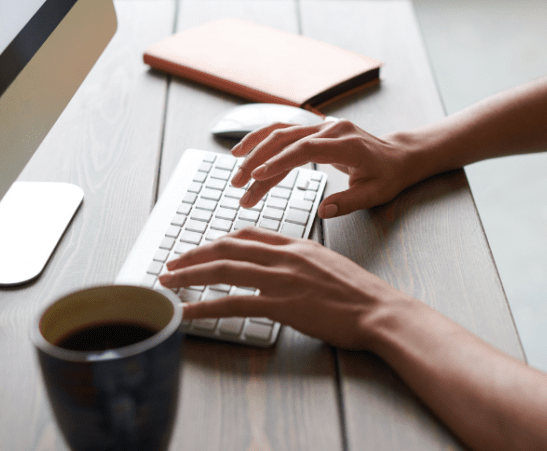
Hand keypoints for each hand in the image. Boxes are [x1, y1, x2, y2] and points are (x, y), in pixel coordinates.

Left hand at [158, 228, 408, 348]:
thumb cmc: (360, 295)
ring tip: (168, 282)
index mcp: (297, 244)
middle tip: (172, 264)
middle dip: (194, 254)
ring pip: (224, 269)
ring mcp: (282, 279)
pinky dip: (204, 306)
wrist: (378, 310)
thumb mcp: (329, 266)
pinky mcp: (281, 304)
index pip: (248, 235)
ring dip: (190, 275)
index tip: (201, 249)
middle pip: (228, 247)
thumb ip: (303, 263)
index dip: (219, 241)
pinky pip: (232, 302)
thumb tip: (285, 270)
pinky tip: (187, 312)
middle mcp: (285, 256)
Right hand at [230, 119, 417, 218]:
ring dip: (254, 150)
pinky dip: (262, 140)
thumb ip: (349, 202)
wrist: (398, 156)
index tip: (258, 177)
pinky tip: (243, 152)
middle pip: (286, 139)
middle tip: (238, 185)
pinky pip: (284, 131)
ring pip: (281, 133)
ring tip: (236, 171)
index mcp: (347, 144)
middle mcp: (331, 129)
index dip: (279, 162)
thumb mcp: (374, 194)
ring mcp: (322, 126)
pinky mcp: (315, 130)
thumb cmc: (387, 177)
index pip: (305, 149)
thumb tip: (324, 211)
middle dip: (258, 161)